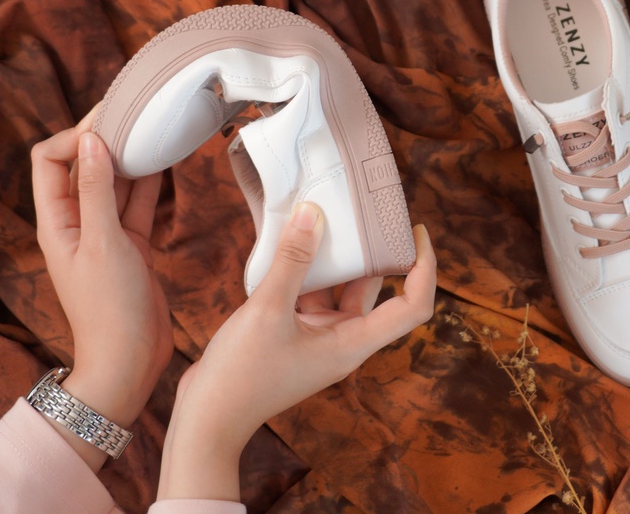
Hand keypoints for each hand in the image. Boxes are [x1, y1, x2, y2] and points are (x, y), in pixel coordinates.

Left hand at [32, 110, 172, 467]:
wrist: (130, 360)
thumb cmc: (109, 309)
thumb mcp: (104, 243)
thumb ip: (98, 191)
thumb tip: (93, 140)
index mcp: (56, 222)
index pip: (50, 160)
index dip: (74, 137)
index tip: (109, 127)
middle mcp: (77, 222)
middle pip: (83, 165)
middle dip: (105, 137)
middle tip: (136, 113)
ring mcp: (105, 232)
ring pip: (114, 180)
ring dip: (130, 155)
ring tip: (154, 129)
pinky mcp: (132, 243)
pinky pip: (138, 200)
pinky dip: (150, 179)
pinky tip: (166, 159)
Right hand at [157, 203, 436, 501]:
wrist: (205, 420)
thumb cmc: (240, 376)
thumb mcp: (267, 310)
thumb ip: (292, 260)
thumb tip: (313, 212)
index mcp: (353, 344)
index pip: (412, 306)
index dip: (424, 268)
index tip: (417, 230)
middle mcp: (343, 341)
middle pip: (376, 290)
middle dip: (375, 250)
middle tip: (368, 209)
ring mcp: (319, 339)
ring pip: (341, 288)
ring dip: (336, 256)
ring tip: (328, 214)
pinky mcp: (296, 335)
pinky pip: (313, 294)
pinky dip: (306, 270)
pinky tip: (291, 241)